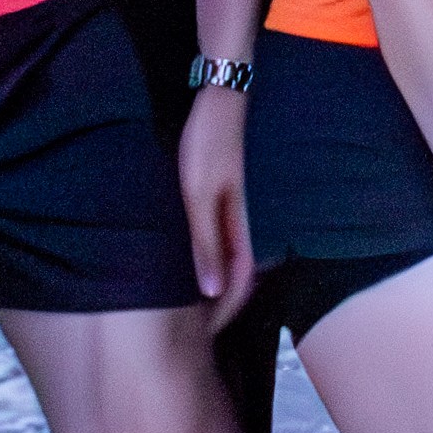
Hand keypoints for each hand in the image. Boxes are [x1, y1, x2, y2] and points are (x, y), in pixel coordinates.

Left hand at [181, 86, 256, 330]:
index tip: (206, 335)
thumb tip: (208, 292)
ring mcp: (232, 208)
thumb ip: (205, 242)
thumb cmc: (206, 145)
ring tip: (193, 304)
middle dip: (220, 305)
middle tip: (197, 331)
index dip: (224, 312)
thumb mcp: (198, 196)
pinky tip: (194, 257)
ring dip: (215, 282)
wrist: (220, 98)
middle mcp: (239, 222)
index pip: (237, 284)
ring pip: (228, 257)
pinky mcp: (222, 195)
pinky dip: (210, 257)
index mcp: (236, 228)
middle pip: (236, 275)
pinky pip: (220, 237)